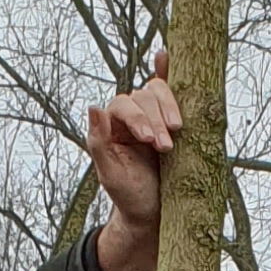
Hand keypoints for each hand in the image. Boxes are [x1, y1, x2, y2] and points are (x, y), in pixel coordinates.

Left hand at [85, 51, 179, 270]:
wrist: (153, 213)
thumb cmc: (130, 196)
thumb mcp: (111, 175)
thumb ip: (98, 142)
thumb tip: (93, 106)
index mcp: (110, 126)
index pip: (123, 106)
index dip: (138, 119)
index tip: (151, 141)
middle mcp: (129, 115)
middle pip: (142, 97)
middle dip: (156, 120)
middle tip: (166, 147)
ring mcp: (151, 114)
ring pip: (158, 91)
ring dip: (169, 107)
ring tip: (177, 131)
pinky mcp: (169, 119)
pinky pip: (167, 88)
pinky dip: (167, 72)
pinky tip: (164, 57)